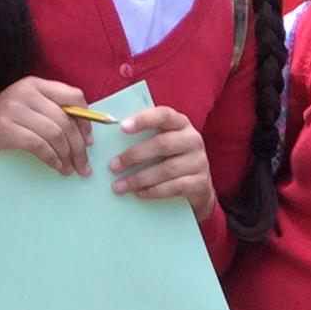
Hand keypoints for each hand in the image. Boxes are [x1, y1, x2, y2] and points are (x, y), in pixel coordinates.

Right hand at [0, 77, 93, 174]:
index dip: (86, 121)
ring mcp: (15, 109)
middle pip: (66, 121)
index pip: (74, 96)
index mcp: (37, 84)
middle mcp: (27, 92)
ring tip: (70, 169)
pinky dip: (52, 159)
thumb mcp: (30, 107)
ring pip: (54, 134)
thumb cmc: (7, 119)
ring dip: (67, 156)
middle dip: (79, 147)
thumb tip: (86, 137)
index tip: (89, 141)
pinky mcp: (6, 128)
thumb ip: (54, 112)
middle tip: (84, 165)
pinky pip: (39, 146)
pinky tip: (57, 168)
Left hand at [108, 103, 215, 228]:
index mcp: (181, 123)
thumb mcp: (162, 143)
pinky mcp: (200, 183)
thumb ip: (145, 137)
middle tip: (113, 166)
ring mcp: (199, 162)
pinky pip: (175, 187)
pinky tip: (139, 194)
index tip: (122, 127)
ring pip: (167, 169)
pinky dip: (155, 191)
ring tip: (120, 186)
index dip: (143, 119)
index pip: (163, 115)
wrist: (198, 186)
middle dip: (134, 155)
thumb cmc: (171, 159)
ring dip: (140, 178)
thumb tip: (110, 141)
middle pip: (162, 144)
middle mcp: (193, 140)